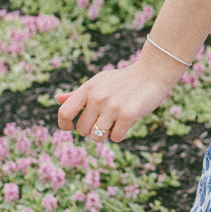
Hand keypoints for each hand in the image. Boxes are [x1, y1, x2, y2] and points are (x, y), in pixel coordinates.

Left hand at [56, 57, 178, 142]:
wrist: (152, 73)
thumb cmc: (122, 80)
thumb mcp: (98, 83)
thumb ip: (78, 94)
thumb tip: (58, 99)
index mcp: (88, 88)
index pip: (64, 112)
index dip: (64, 124)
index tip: (70, 128)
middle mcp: (97, 97)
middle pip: (82, 130)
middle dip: (91, 130)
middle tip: (103, 120)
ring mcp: (112, 106)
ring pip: (97, 136)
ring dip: (105, 133)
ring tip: (114, 121)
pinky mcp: (128, 115)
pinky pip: (115, 137)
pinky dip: (120, 134)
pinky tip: (126, 123)